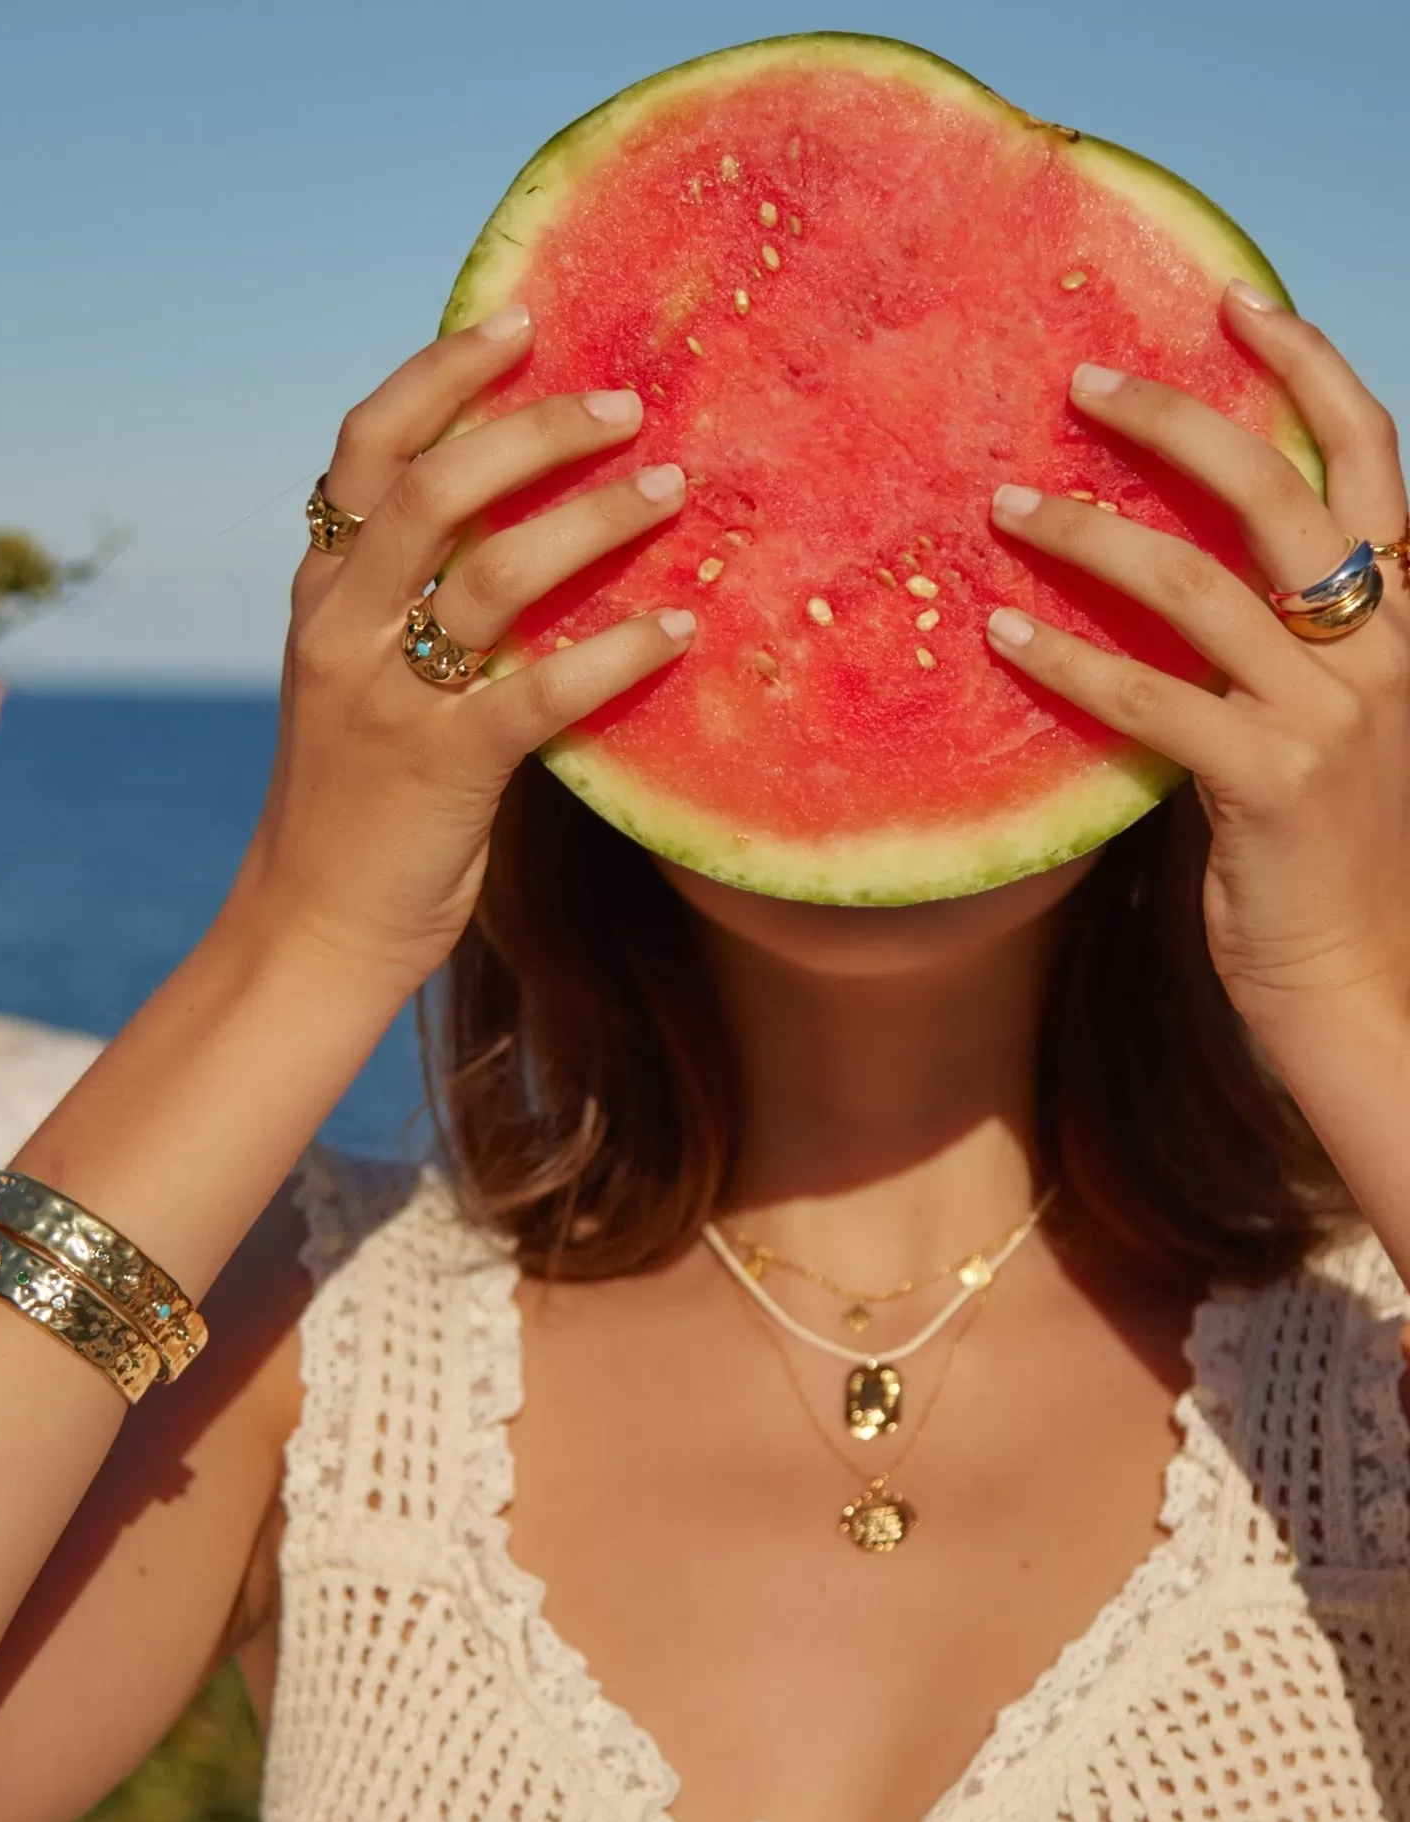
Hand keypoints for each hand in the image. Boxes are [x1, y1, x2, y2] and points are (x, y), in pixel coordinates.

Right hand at [228, 305, 693, 992]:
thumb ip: (407, 605)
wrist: (311, 929)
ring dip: (592, 519)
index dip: (441, 376)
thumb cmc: (355, 805)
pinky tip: (681, 628)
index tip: (520, 323)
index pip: (365, 450)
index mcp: (321, 597)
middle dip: (534, 429)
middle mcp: (343, 631)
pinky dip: (619, 652)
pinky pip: (542, 691)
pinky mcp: (443, 769)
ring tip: (672, 490)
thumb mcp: (354, 685)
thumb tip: (516, 527)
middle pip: (435, 486)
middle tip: (628, 407)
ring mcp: (387, 699)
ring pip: (493, 573)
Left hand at [980, 280, 1409, 1038]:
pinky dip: (1068, 660)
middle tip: (1081, 380)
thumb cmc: (1321, 848)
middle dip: (1181, 421)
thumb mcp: (1322, 719)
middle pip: (1284, 492)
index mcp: (1406, 616)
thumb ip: (1273, 641)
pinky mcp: (1271, 781)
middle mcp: (1387, 647)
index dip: (1310, 368)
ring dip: (1090, 534)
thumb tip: (1159, 569)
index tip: (1233, 300)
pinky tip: (1000, 633)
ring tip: (1003, 503)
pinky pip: (1150, 699)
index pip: (1370, 459)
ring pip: (1201, 584)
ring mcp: (1335, 713)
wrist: (1358, 974)